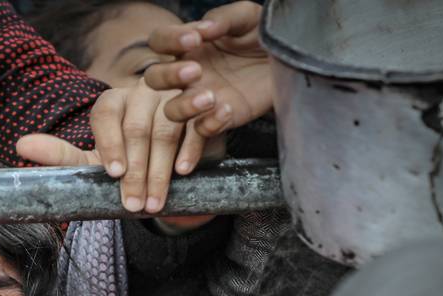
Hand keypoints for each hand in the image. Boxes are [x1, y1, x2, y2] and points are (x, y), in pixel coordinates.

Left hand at [17, 79, 225, 215]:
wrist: (173, 169)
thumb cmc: (128, 164)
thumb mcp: (94, 163)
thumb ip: (61, 155)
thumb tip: (21, 146)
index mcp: (113, 102)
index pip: (106, 116)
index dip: (110, 145)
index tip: (114, 174)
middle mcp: (143, 92)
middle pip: (138, 128)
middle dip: (137, 172)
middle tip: (136, 206)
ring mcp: (175, 97)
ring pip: (167, 128)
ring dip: (161, 169)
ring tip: (157, 202)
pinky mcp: (204, 109)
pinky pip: (199, 125)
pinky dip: (192, 149)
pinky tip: (185, 172)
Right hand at [144, 1, 271, 162]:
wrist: (288, 58)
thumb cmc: (262, 35)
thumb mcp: (246, 16)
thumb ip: (224, 18)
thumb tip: (206, 28)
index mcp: (189, 46)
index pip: (160, 41)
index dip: (170, 40)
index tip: (194, 38)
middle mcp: (188, 74)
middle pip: (155, 79)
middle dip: (169, 75)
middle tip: (195, 70)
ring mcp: (200, 99)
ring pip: (172, 111)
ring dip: (185, 106)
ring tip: (210, 97)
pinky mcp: (219, 119)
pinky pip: (201, 130)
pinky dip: (210, 124)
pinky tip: (227, 111)